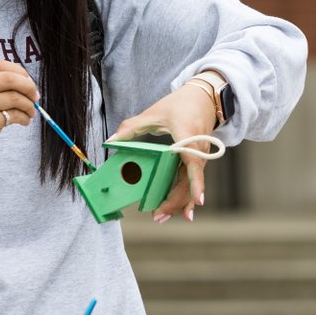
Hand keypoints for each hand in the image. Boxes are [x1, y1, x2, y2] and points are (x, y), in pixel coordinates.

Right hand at [0, 58, 38, 168]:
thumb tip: (26, 81)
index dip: (19, 71)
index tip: (28, 81)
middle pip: (10, 78)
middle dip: (29, 86)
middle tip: (35, 96)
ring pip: (15, 98)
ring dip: (29, 105)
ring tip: (31, 112)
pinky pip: (14, 115)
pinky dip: (24, 117)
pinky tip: (24, 121)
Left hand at [107, 84, 215, 222]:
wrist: (205, 97)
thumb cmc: (180, 104)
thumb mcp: (154, 113)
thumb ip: (131, 128)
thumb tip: (110, 142)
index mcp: (187, 135)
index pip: (194, 163)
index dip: (197, 183)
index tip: (198, 201)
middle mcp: (198, 149)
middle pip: (189, 181)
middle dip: (175, 201)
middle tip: (157, 216)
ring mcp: (201, 156)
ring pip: (191, 184)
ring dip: (179, 202)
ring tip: (161, 216)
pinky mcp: (199, 160)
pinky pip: (193, 180)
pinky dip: (186, 195)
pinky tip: (182, 211)